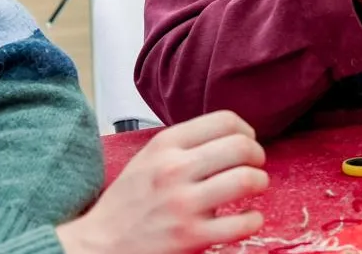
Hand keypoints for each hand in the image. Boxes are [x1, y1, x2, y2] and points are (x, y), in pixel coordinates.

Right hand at [57, 111, 266, 253]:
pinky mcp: (191, 237)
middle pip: (241, 146)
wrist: (101, 244)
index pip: (224, 120)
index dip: (246, 130)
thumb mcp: (148, 158)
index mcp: (165, 145)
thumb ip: (183, 144)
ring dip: (260, 182)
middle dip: (258, 155)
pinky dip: (253, 219)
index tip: (247, 140)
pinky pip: (243, 223)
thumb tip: (229, 134)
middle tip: (255, 165)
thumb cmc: (128, 202)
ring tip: (255, 187)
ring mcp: (183, 204)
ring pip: (247, 180)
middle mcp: (174, 170)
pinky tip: (247, 218)